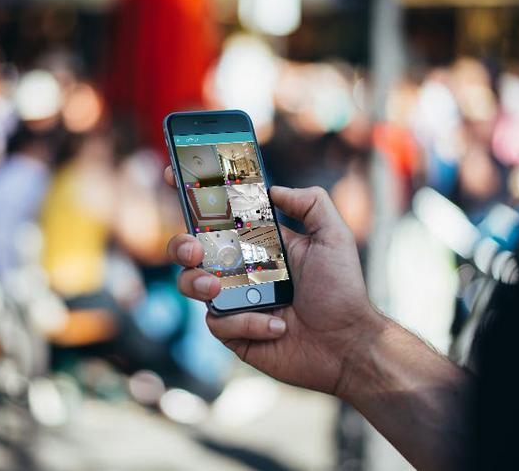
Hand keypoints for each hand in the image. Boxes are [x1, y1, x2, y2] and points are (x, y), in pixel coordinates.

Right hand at [164, 167, 382, 395]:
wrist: (347, 344)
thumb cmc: (342, 291)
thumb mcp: (334, 237)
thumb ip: (311, 203)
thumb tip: (274, 189)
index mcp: (257, 242)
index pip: (218, 215)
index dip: (192, 196)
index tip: (172, 175)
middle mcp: (239, 268)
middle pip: (189, 248)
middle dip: (180, 244)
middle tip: (195, 248)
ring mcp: (233, 300)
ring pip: (190, 284)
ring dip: (197, 282)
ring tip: (218, 288)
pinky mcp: (234, 332)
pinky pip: (218, 322)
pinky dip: (246, 321)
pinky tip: (277, 324)